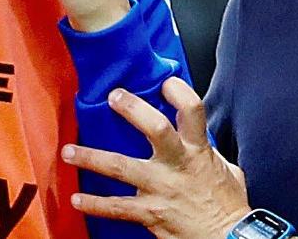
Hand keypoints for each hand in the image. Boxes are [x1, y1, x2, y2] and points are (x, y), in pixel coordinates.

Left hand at [62, 77, 249, 238]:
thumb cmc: (229, 206)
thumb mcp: (227, 171)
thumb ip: (210, 153)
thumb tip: (201, 143)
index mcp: (198, 151)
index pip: (193, 110)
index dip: (179, 92)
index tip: (164, 83)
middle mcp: (177, 165)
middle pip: (155, 128)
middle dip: (131, 109)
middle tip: (112, 97)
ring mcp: (161, 189)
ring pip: (120, 167)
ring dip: (90, 158)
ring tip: (68, 151)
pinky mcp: (150, 213)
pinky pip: (116, 208)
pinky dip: (94, 204)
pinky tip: (77, 199)